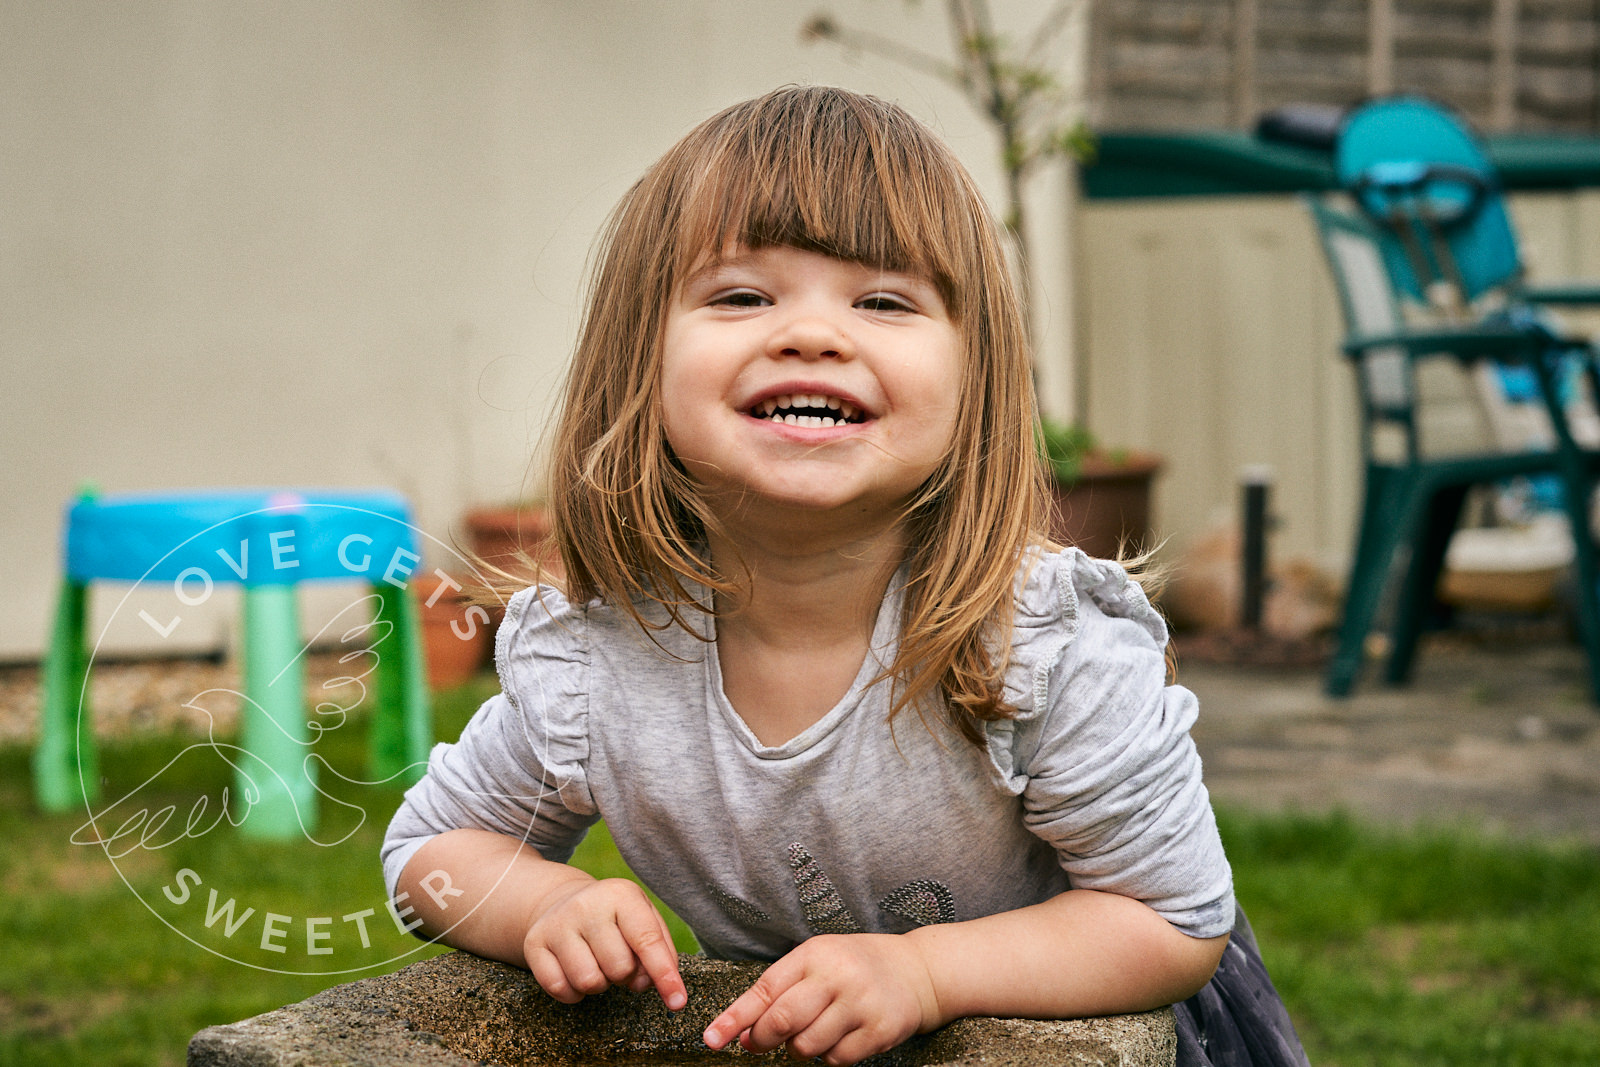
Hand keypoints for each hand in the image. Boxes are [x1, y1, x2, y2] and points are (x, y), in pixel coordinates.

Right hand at [522, 877, 686, 1010]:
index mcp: (621, 894)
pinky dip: (575, 993)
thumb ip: (662, 951)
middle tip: (619, 962)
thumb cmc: (615, 919)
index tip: (678, 1003)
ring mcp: (557, 923)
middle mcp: (586, 904)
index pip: (647, 940)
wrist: (561, 902)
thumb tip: (668, 990)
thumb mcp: (643, 919)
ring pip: (589, 982)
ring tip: (598, 964)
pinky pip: (561, 990)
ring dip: (600, 984)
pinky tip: (576, 972)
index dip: (665, 975)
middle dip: (625, 975)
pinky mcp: (534, 943)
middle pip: (619, 967)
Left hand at [702, 934, 941, 1065]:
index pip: (765, 989)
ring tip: (815, 1029)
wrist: (917, 971)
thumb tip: (745, 1035)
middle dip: (762, 1040)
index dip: (735, 1017)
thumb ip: (781, 991)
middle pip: (783, 1021)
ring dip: (800, 1048)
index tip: (711, 1038)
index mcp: (815, 954)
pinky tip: (840, 1036)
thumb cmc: (855, 966)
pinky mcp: (880, 1031)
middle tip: (757, 1044)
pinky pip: (836, 1060)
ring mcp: (861, 1004)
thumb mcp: (817, 961)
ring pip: (806, 1046)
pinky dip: (829, 1056)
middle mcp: (838, 976)